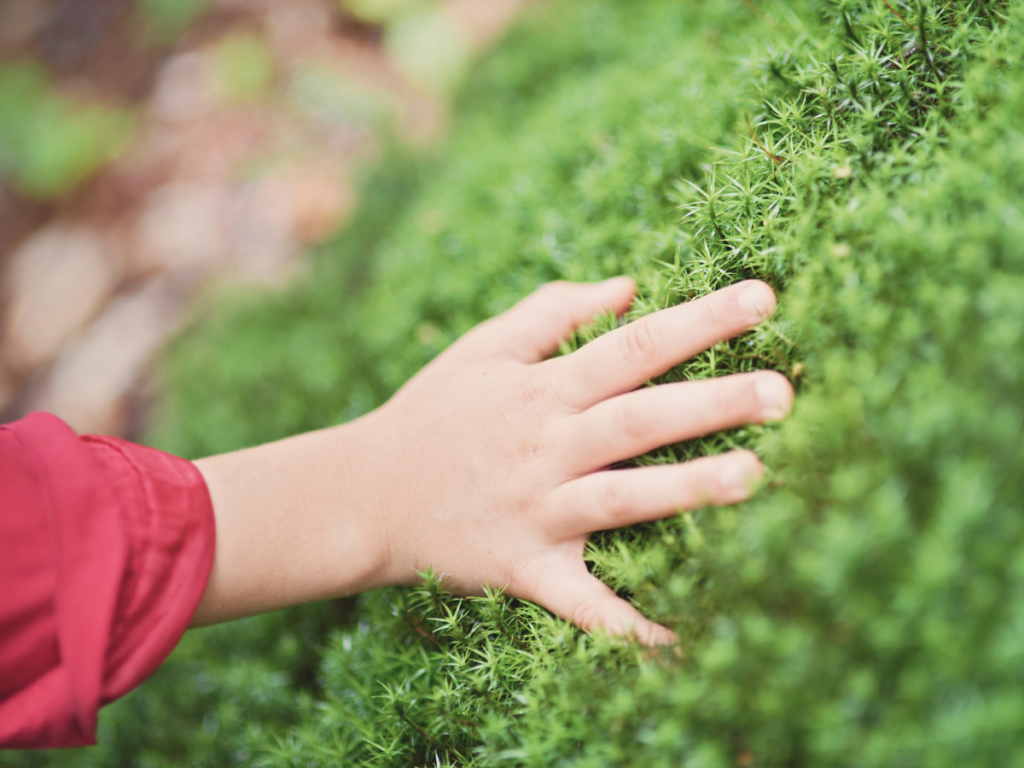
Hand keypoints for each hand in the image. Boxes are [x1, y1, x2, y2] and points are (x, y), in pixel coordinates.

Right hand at [192, 278, 792, 645]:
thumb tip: (626, 287)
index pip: (631, 346)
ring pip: (619, 497)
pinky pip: (579, 598)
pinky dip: (623, 620)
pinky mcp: (525, 566)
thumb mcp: (482, 348)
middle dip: (711, 403)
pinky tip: (676, 636)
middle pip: (637, 418)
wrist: (366, 495)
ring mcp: (537, 509)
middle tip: (783, 392)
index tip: (763, 298)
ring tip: (753, 477)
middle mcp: (545, 446)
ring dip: (685, 489)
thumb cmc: (432, 414)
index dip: (698, 320)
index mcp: (540, 389)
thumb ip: (551, 311)